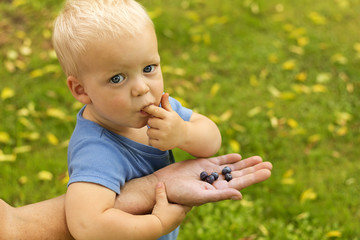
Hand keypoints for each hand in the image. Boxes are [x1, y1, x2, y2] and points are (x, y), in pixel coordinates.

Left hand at [143, 93, 186, 150]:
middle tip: (158, 123)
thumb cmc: (175, 122)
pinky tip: (160, 138)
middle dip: (152, 122)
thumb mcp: (172, 112)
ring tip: (159, 131)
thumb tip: (164, 93)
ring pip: (149, 131)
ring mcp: (164, 136)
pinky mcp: (161, 145)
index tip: (146, 109)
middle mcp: (166, 126)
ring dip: (152, 131)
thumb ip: (166, 104)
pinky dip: (153, 140)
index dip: (148, 108)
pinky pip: (150, 140)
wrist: (184, 136)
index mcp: (169, 116)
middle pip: (150, 121)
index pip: (154, 110)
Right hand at [152, 182, 190, 235]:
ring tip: (172, 206)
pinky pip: (174, 220)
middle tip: (178, 199)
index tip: (186, 195)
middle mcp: (181, 217)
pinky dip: (172, 216)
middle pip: (185, 209)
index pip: (190, 204)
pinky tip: (167, 214)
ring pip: (180, 215)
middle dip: (182, 204)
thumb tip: (160, 183)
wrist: (155, 228)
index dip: (188, 199)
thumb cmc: (160, 214)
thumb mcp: (160, 201)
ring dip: (177, 211)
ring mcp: (177, 223)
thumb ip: (160, 192)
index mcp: (182, 210)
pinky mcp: (171, 227)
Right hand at [154, 154, 271, 205]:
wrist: (165, 184)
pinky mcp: (204, 163)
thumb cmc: (181, 194)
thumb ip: (221, 195)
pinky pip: (220, 160)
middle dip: (254, 169)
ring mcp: (211, 172)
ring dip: (246, 163)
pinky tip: (238, 156)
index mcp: (219, 191)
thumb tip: (240, 195)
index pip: (241, 182)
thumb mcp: (202, 196)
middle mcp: (218, 182)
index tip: (268, 171)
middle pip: (240, 174)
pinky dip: (229, 158)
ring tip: (260, 159)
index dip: (255, 177)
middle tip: (270, 164)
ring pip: (232, 166)